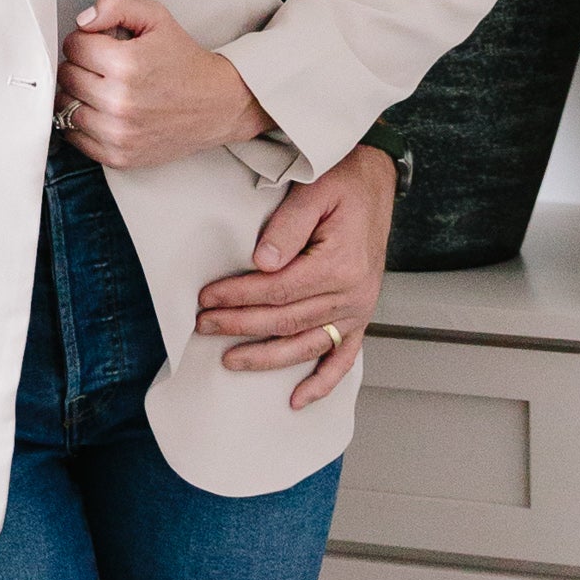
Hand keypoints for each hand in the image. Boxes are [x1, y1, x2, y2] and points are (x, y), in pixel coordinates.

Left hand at [57, 0, 266, 172]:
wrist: (217, 105)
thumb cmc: (184, 62)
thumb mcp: (157, 17)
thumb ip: (116, 4)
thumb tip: (83, 21)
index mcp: (127, 64)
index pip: (73, 46)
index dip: (84, 40)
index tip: (99, 44)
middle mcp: (120, 102)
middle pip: (66, 76)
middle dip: (79, 65)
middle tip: (101, 65)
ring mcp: (118, 133)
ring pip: (65, 107)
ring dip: (76, 94)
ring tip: (100, 87)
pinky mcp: (118, 156)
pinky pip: (75, 138)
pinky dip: (80, 123)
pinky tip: (99, 111)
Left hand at [197, 139, 393, 407]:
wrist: (376, 179)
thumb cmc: (344, 180)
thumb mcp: (315, 189)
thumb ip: (287, 226)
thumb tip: (261, 263)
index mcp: (340, 264)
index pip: (278, 290)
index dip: (239, 298)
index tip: (206, 298)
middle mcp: (353, 293)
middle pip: (286, 321)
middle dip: (240, 326)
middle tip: (204, 325)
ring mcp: (359, 309)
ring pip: (307, 345)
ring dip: (267, 358)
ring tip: (230, 360)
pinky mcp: (360, 315)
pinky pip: (344, 358)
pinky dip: (322, 382)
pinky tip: (297, 399)